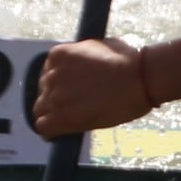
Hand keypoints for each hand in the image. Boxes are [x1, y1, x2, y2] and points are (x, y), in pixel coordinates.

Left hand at [32, 36, 153, 135]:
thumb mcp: (98, 47)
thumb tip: (83, 63)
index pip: (47, 74)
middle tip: (76, 107)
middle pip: (44, 92)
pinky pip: (44, 128)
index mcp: (57, 55)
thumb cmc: (128, 62)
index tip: (73, 92)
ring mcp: (54, 96)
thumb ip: (82, 56)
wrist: (139, 80)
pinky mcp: (60, 117)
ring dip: (53, 116)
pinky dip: (50, 132)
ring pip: (40, 111)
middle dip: (57, 100)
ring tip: (69, 122)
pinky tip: (60, 134)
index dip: (60, 85)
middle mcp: (50, 74)